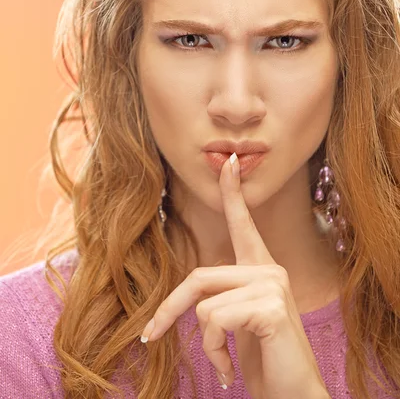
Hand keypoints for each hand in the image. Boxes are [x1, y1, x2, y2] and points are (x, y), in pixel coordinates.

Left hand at [140, 153, 328, 398]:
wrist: (294, 396)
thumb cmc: (265, 360)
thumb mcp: (237, 323)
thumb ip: (220, 298)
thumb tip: (191, 297)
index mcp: (261, 269)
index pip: (244, 224)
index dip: (232, 192)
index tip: (227, 161)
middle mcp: (269, 270)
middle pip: (199, 277)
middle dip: (168, 310)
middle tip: (150, 336)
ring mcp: (272, 285)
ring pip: (204, 304)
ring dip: (204, 343)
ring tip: (223, 362)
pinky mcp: (271, 307)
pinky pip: (215, 321)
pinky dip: (213, 351)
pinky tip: (231, 369)